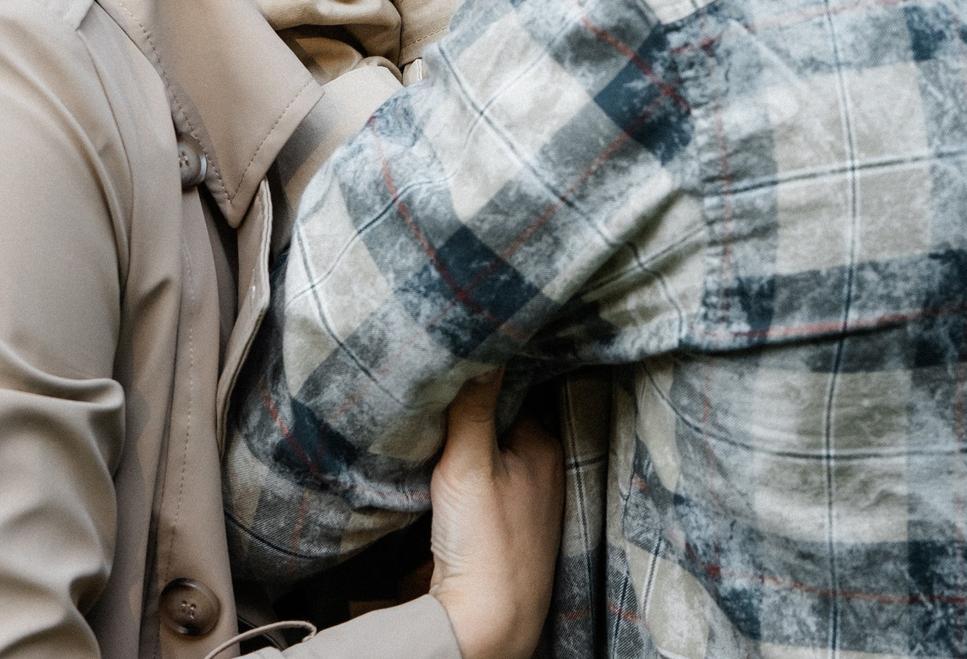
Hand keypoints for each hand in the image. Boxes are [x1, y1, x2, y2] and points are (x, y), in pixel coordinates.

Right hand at [425, 375, 562, 658]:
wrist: (484, 625)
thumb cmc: (486, 544)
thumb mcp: (470, 463)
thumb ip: (473, 404)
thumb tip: (485, 341)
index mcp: (544, 448)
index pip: (510, 391)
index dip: (478, 376)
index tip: (446, 361)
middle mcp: (539, 473)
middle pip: (495, 425)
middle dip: (463, 413)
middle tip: (427, 394)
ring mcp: (519, 505)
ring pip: (483, 457)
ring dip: (455, 449)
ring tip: (423, 431)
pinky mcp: (495, 532)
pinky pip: (473, 488)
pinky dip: (452, 479)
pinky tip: (429, 477)